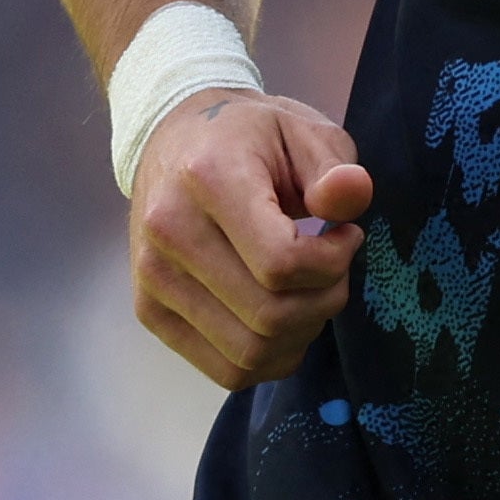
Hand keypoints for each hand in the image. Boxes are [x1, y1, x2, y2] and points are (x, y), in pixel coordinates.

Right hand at [130, 89, 373, 390]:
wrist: (175, 139)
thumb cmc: (251, 137)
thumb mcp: (305, 130)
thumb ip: (335, 168)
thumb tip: (350, 198)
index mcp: (208, 178)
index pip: (281, 262)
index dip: (333, 262)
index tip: (346, 234)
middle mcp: (168, 233)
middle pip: (268, 315)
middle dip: (325, 300)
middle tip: (335, 267)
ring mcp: (152, 279)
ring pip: (248, 353)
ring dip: (301, 333)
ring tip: (310, 291)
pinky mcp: (149, 311)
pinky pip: (225, 368)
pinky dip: (270, 357)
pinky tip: (286, 318)